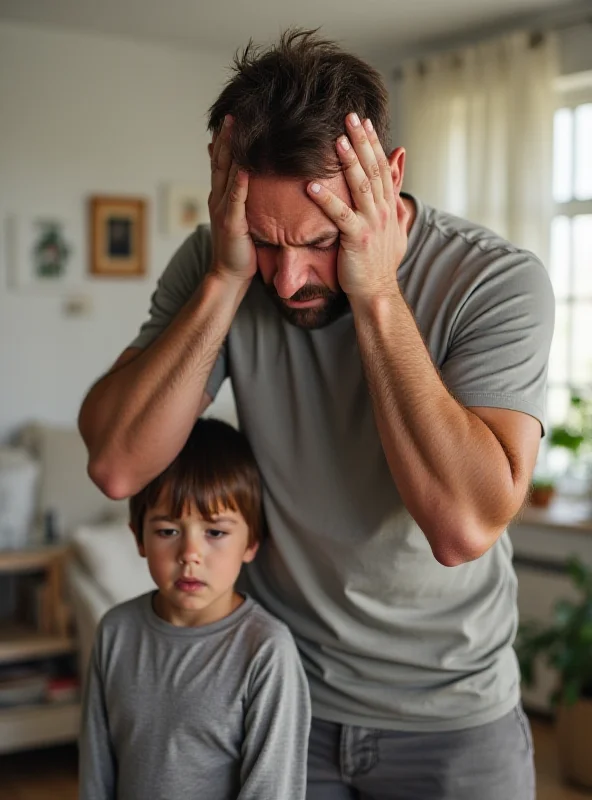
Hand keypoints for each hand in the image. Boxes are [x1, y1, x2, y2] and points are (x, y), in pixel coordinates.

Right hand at [208, 115, 256, 283]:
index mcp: (220, 196)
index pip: (220, 161)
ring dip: (231, 151)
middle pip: (220, 161)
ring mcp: (222, 210)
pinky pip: (236, 199)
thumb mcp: (239, 217)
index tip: (232, 117)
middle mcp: (217, 199)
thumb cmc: (239, 248)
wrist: (229, 275)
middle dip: (226, 137)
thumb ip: (240, 197)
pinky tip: (245, 166)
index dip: (224, 139)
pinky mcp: (231, 224)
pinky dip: (240, 182)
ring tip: (236, 128)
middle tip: (232, 113)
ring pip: (226, 174)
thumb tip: (247, 177)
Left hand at [307, 113, 409, 300]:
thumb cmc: (380, 262)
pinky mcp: (357, 239)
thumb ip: (395, 193)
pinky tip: (311, 185)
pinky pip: (340, 215)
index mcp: (388, 206)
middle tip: (350, 117)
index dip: (373, 143)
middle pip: (373, 169)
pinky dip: (326, 199)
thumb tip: (400, 162)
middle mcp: (383, 211)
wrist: (377, 292)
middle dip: (362, 142)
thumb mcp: (395, 225)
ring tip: (336, 141)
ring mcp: (372, 224)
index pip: (382, 167)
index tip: (363, 121)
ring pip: (361, 186)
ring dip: (348, 162)